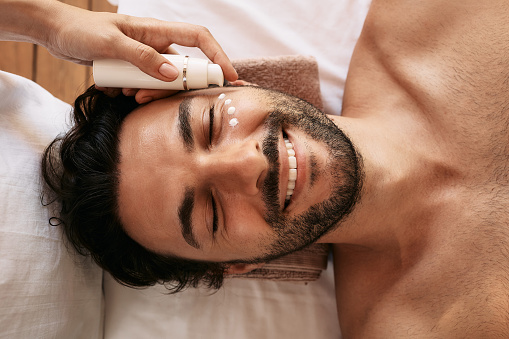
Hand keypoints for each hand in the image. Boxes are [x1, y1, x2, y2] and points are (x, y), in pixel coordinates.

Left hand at [49, 3, 236, 83]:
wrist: (57, 33)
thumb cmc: (81, 30)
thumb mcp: (111, 43)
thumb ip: (143, 58)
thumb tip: (174, 75)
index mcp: (156, 31)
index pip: (199, 39)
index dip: (218, 56)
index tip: (229, 77)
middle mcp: (157, 44)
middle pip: (183, 69)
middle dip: (171, 88)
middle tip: (145, 97)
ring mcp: (147, 58)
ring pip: (164, 82)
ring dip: (150, 92)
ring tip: (127, 93)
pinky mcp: (136, 69)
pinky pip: (147, 85)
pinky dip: (137, 92)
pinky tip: (117, 90)